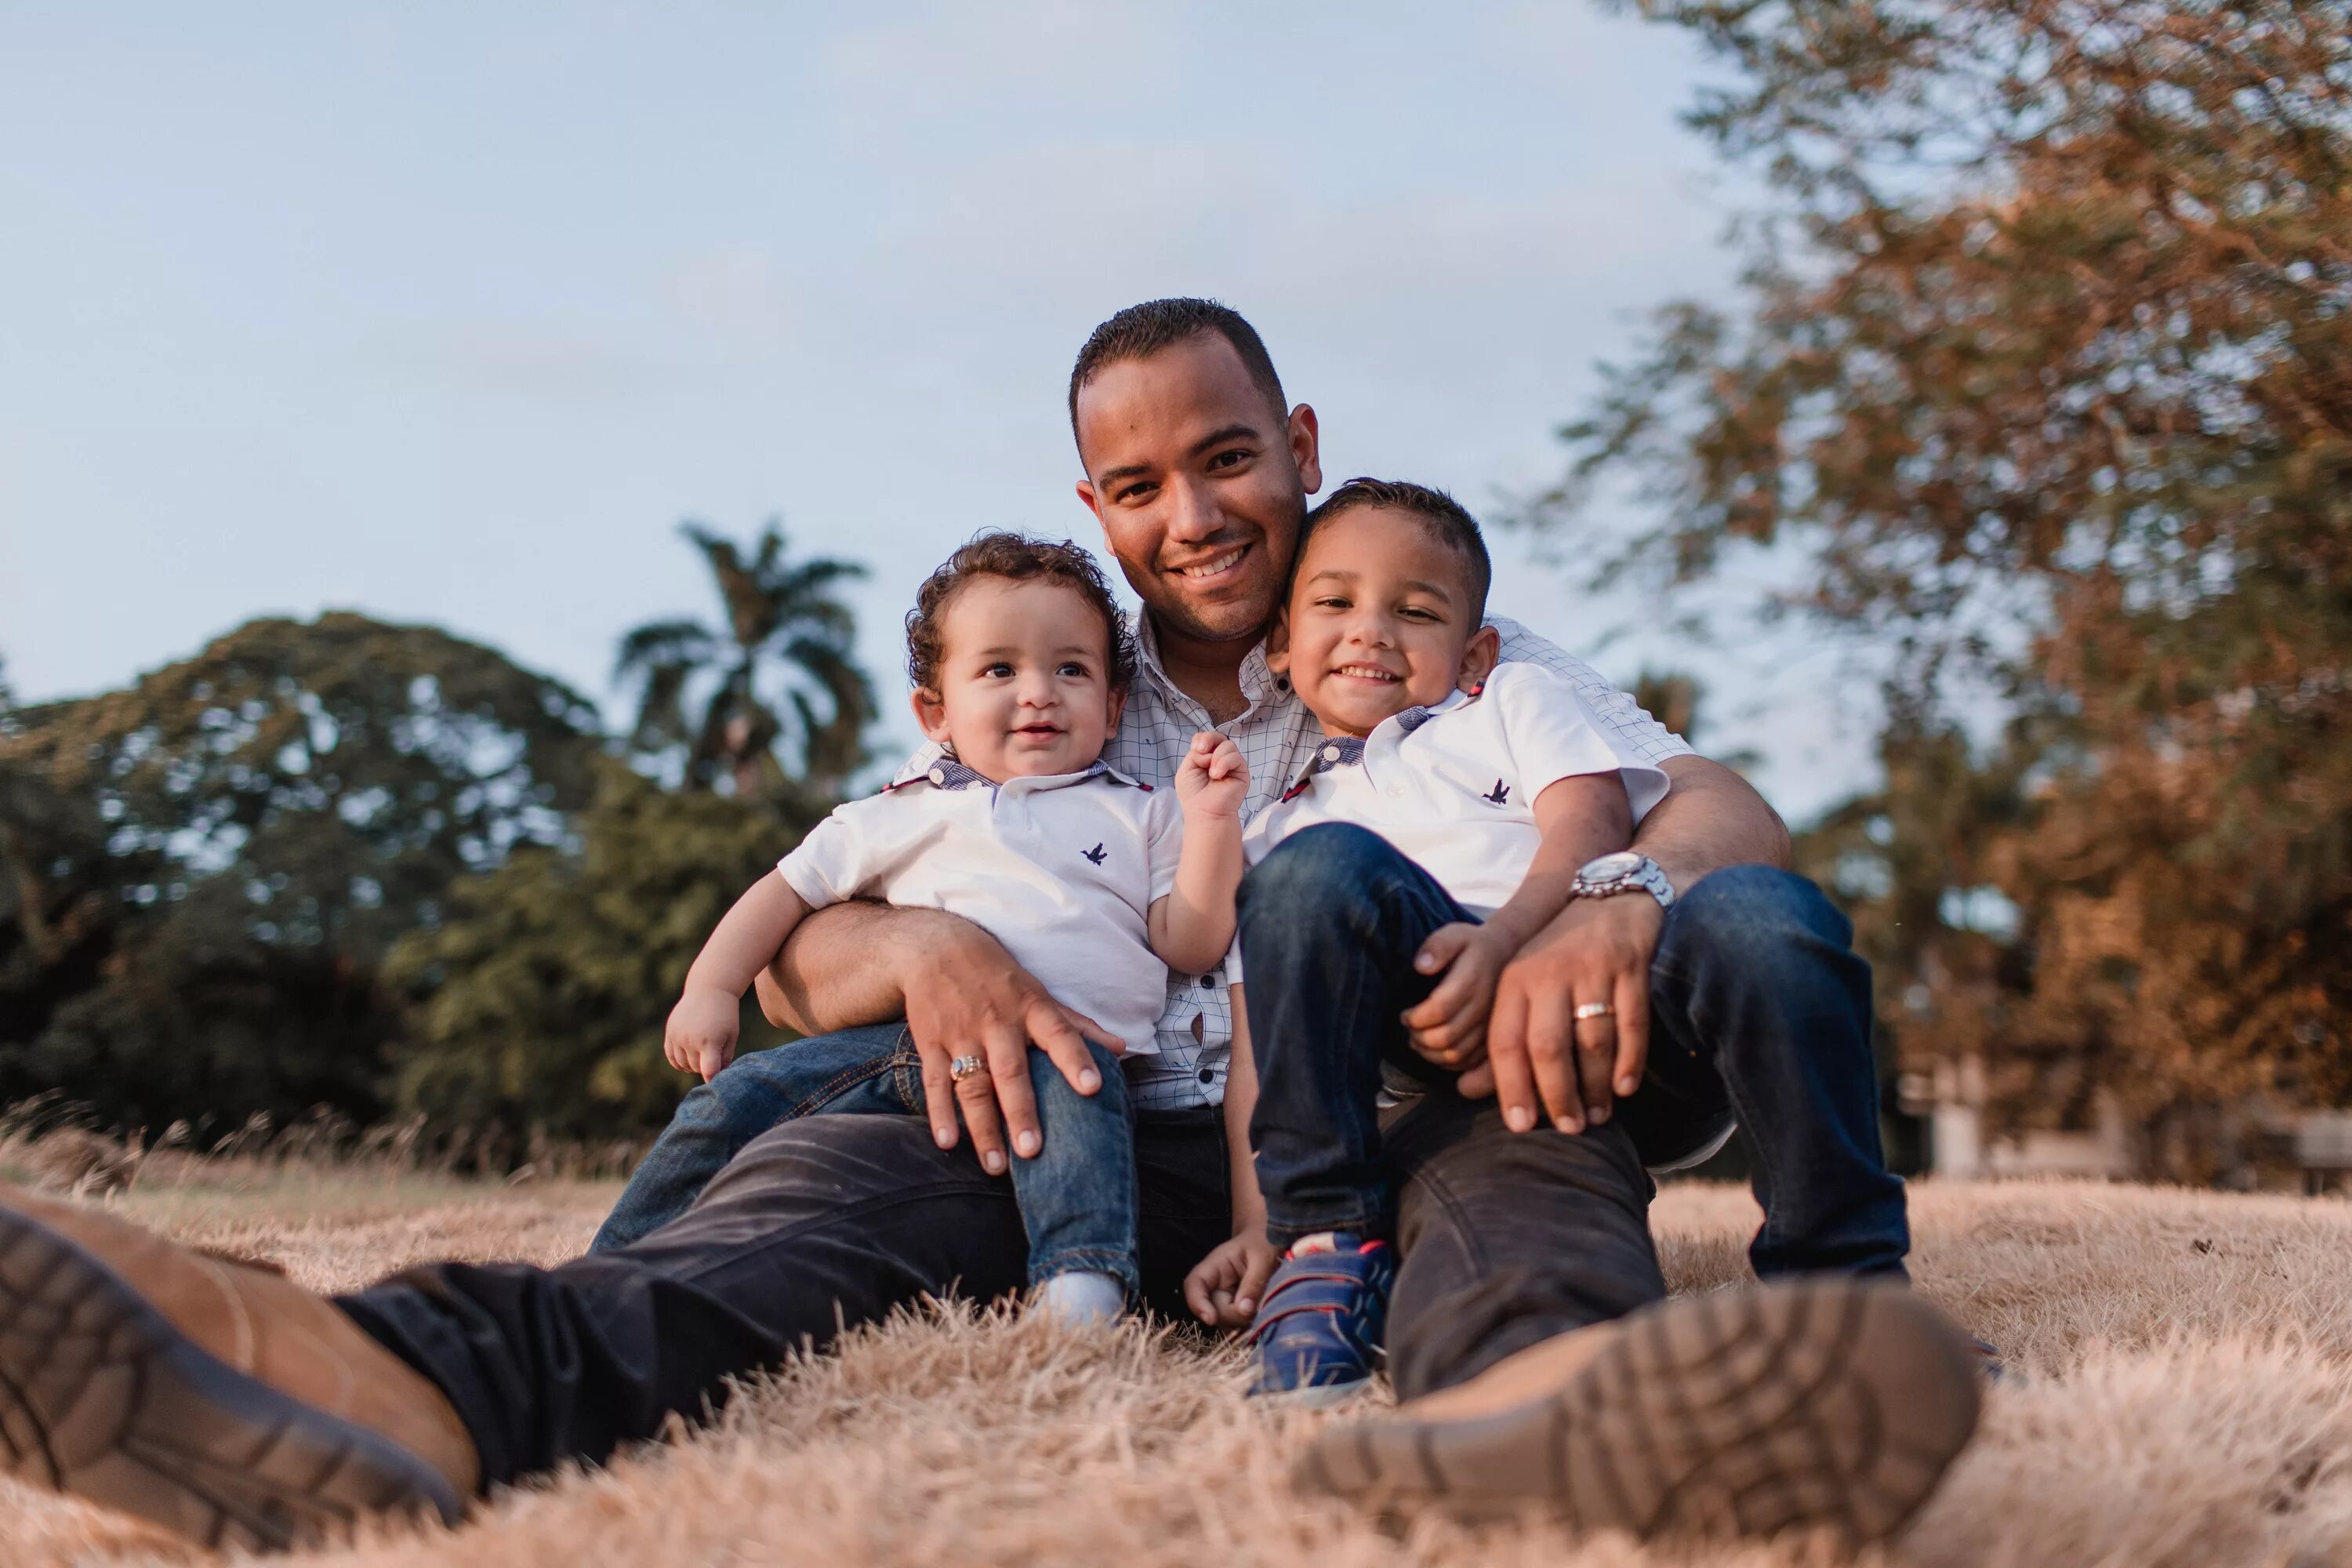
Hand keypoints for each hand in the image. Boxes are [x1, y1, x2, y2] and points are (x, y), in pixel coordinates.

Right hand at [664, 985, 740, 1081]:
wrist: (709, 989)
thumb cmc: (725, 1014)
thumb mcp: (731, 1035)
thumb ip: (725, 1058)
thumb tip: (716, 1076)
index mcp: (709, 1042)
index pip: (708, 1071)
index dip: (713, 1079)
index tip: (717, 1082)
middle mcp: (690, 1040)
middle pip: (696, 1068)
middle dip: (706, 1066)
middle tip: (715, 1056)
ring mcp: (678, 1036)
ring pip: (683, 1064)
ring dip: (693, 1064)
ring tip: (703, 1054)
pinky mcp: (670, 1032)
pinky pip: (671, 1056)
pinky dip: (679, 1061)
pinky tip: (689, 1057)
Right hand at [895, 913, 1126, 1175]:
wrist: (936, 948)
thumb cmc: (999, 978)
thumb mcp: (1039, 993)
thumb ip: (1078, 1026)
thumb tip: (1123, 1049)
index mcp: (1031, 1008)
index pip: (1059, 1033)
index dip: (1077, 1059)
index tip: (1093, 1088)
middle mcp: (997, 1022)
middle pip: (1010, 1071)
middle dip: (1021, 1111)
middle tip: (1032, 1150)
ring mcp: (961, 1034)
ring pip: (972, 1085)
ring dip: (983, 1127)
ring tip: (996, 1165)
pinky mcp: (931, 1043)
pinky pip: (935, 1082)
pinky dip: (940, 1113)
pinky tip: (947, 1142)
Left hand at [1174, 730, 1247, 819]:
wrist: (1204, 812)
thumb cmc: (1193, 795)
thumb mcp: (1186, 769)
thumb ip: (1196, 754)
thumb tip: (1210, 752)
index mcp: (1206, 758)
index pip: (1207, 738)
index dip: (1202, 738)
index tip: (1196, 748)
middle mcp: (1219, 759)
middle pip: (1219, 737)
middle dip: (1209, 739)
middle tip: (1202, 751)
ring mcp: (1231, 765)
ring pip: (1228, 745)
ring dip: (1216, 757)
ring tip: (1211, 774)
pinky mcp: (1242, 772)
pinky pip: (1235, 757)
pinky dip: (1224, 763)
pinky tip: (1217, 776)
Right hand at [1183, 1230, 1279, 1328]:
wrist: (1270, 1241)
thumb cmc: (1264, 1243)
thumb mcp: (1263, 1259)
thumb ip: (1253, 1284)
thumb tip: (1244, 1311)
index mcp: (1215, 1265)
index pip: (1194, 1284)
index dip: (1197, 1303)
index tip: (1211, 1319)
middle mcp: (1213, 1284)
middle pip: (1212, 1310)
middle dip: (1235, 1315)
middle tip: (1260, 1306)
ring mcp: (1222, 1298)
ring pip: (1224, 1321)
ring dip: (1244, 1320)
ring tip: (1263, 1303)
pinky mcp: (1232, 1309)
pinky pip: (1235, 1323)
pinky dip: (1248, 1322)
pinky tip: (1261, 1310)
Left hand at [1398, 922, 1516, 1068]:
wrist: (1507, 955)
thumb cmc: (1472, 945)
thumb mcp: (1454, 934)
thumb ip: (1437, 947)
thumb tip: (1420, 967)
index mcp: (1472, 982)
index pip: (1438, 1010)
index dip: (1415, 1018)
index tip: (1404, 1014)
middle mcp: (1484, 1008)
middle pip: (1445, 1036)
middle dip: (1418, 1036)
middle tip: (1409, 1028)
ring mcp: (1491, 1026)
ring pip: (1456, 1054)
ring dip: (1429, 1052)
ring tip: (1417, 1039)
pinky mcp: (1493, 1038)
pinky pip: (1469, 1062)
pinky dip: (1446, 1062)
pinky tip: (1435, 1050)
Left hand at [1460, 893, 1661, 1133]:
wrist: (1608, 899)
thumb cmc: (1558, 958)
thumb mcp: (1521, 986)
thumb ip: (1499, 1037)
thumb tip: (1465, 1090)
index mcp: (1515, 980)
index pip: (1506, 1041)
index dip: (1510, 1086)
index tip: (1520, 1125)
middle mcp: (1549, 974)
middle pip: (1548, 1046)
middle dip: (1557, 1094)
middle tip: (1568, 1128)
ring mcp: (1592, 969)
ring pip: (1592, 1040)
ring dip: (1595, 1085)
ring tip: (1598, 1116)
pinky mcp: (1630, 967)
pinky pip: (1631, 1023)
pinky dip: (1629, 1060)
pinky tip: (1624, 1089)